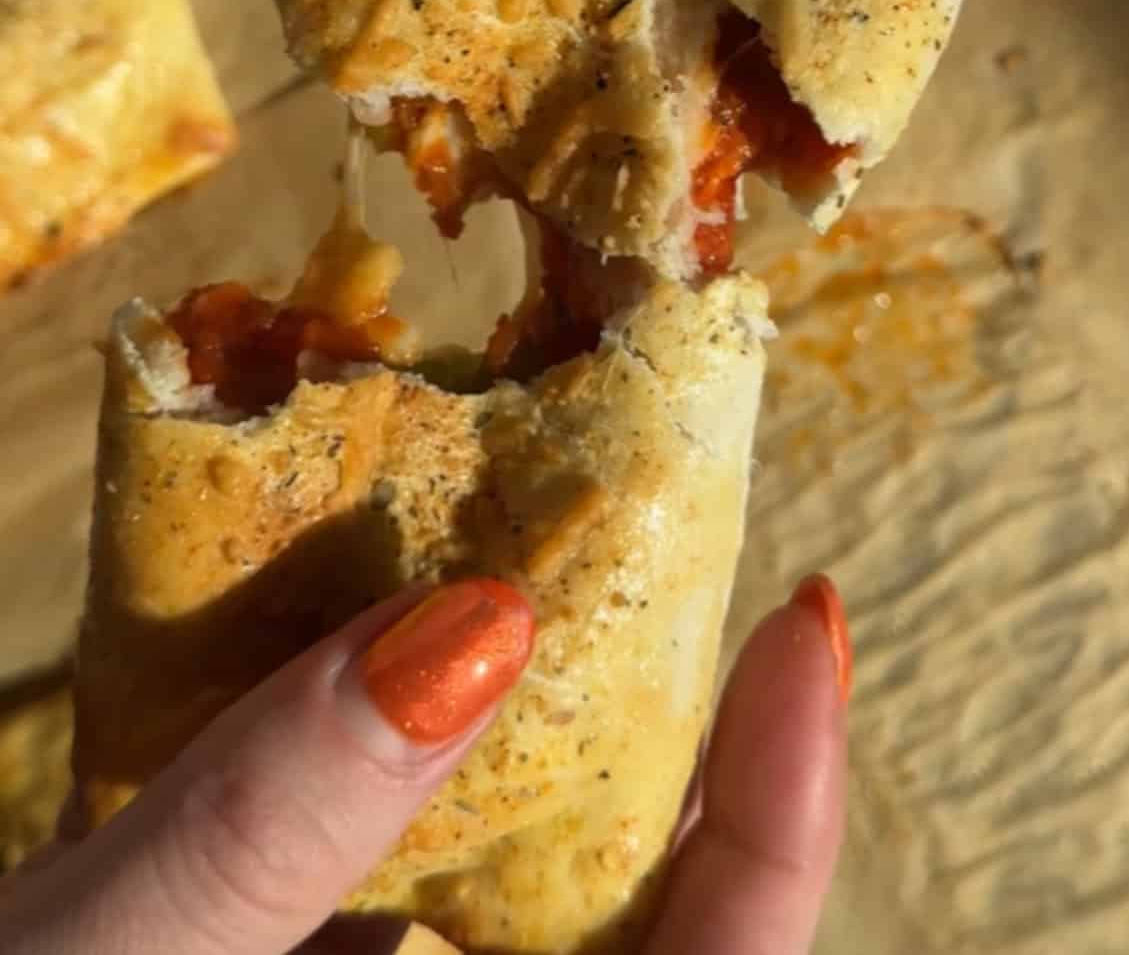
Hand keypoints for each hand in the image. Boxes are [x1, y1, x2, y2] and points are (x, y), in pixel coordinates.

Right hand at [0, 576, 847, 953]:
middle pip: (631, 886)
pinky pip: (394, 839)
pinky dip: (393, 727)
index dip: (788, 799)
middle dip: (654, 700)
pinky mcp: (305, 944)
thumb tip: (482, 625)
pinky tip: (354, 629)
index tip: (807, 613)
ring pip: (508, 848)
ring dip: (514, 696)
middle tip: (637, 516)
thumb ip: (278, 827)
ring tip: (498, 536)